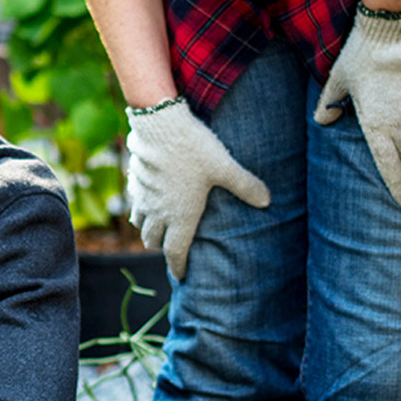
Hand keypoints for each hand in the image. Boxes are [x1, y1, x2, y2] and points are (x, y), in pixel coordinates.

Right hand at [124, 100, 270, 279]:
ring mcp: (143, 197)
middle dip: (161, 247)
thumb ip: (245, 185)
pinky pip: (133, 203)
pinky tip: (148, 199)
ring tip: (158, 226)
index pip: (175, 253)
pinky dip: (140, 208)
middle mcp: (158, 212)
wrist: (160, 125)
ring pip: (139, 223)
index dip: (178, 267)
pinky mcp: (134, 181)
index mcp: (180, 216)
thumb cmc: (194, 149)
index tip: (181, 276)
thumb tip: (267, 200)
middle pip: (152, 240)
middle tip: (171, 247)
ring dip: (148, 228)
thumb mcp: (225, 167)